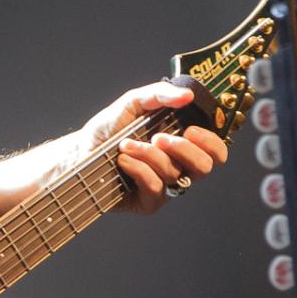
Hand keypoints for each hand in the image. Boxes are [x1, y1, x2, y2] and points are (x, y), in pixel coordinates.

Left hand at [79, 80, 227, 215]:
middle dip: (182, 149)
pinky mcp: (148, 203)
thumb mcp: (133, 103)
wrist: (80, 151)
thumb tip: (187, 96)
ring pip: (174, 174)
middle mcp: (179, 168)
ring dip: (148, 155)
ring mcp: (165, 188)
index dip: (210, 142)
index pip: (216, 152)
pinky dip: (138, 169)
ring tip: (126, 144)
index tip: (190, 129)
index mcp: (184, 145)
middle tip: (158, 137)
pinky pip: (155, 187)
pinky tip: (123, 161)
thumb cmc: (109, 129)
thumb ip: (159, 95)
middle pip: (205, 167)